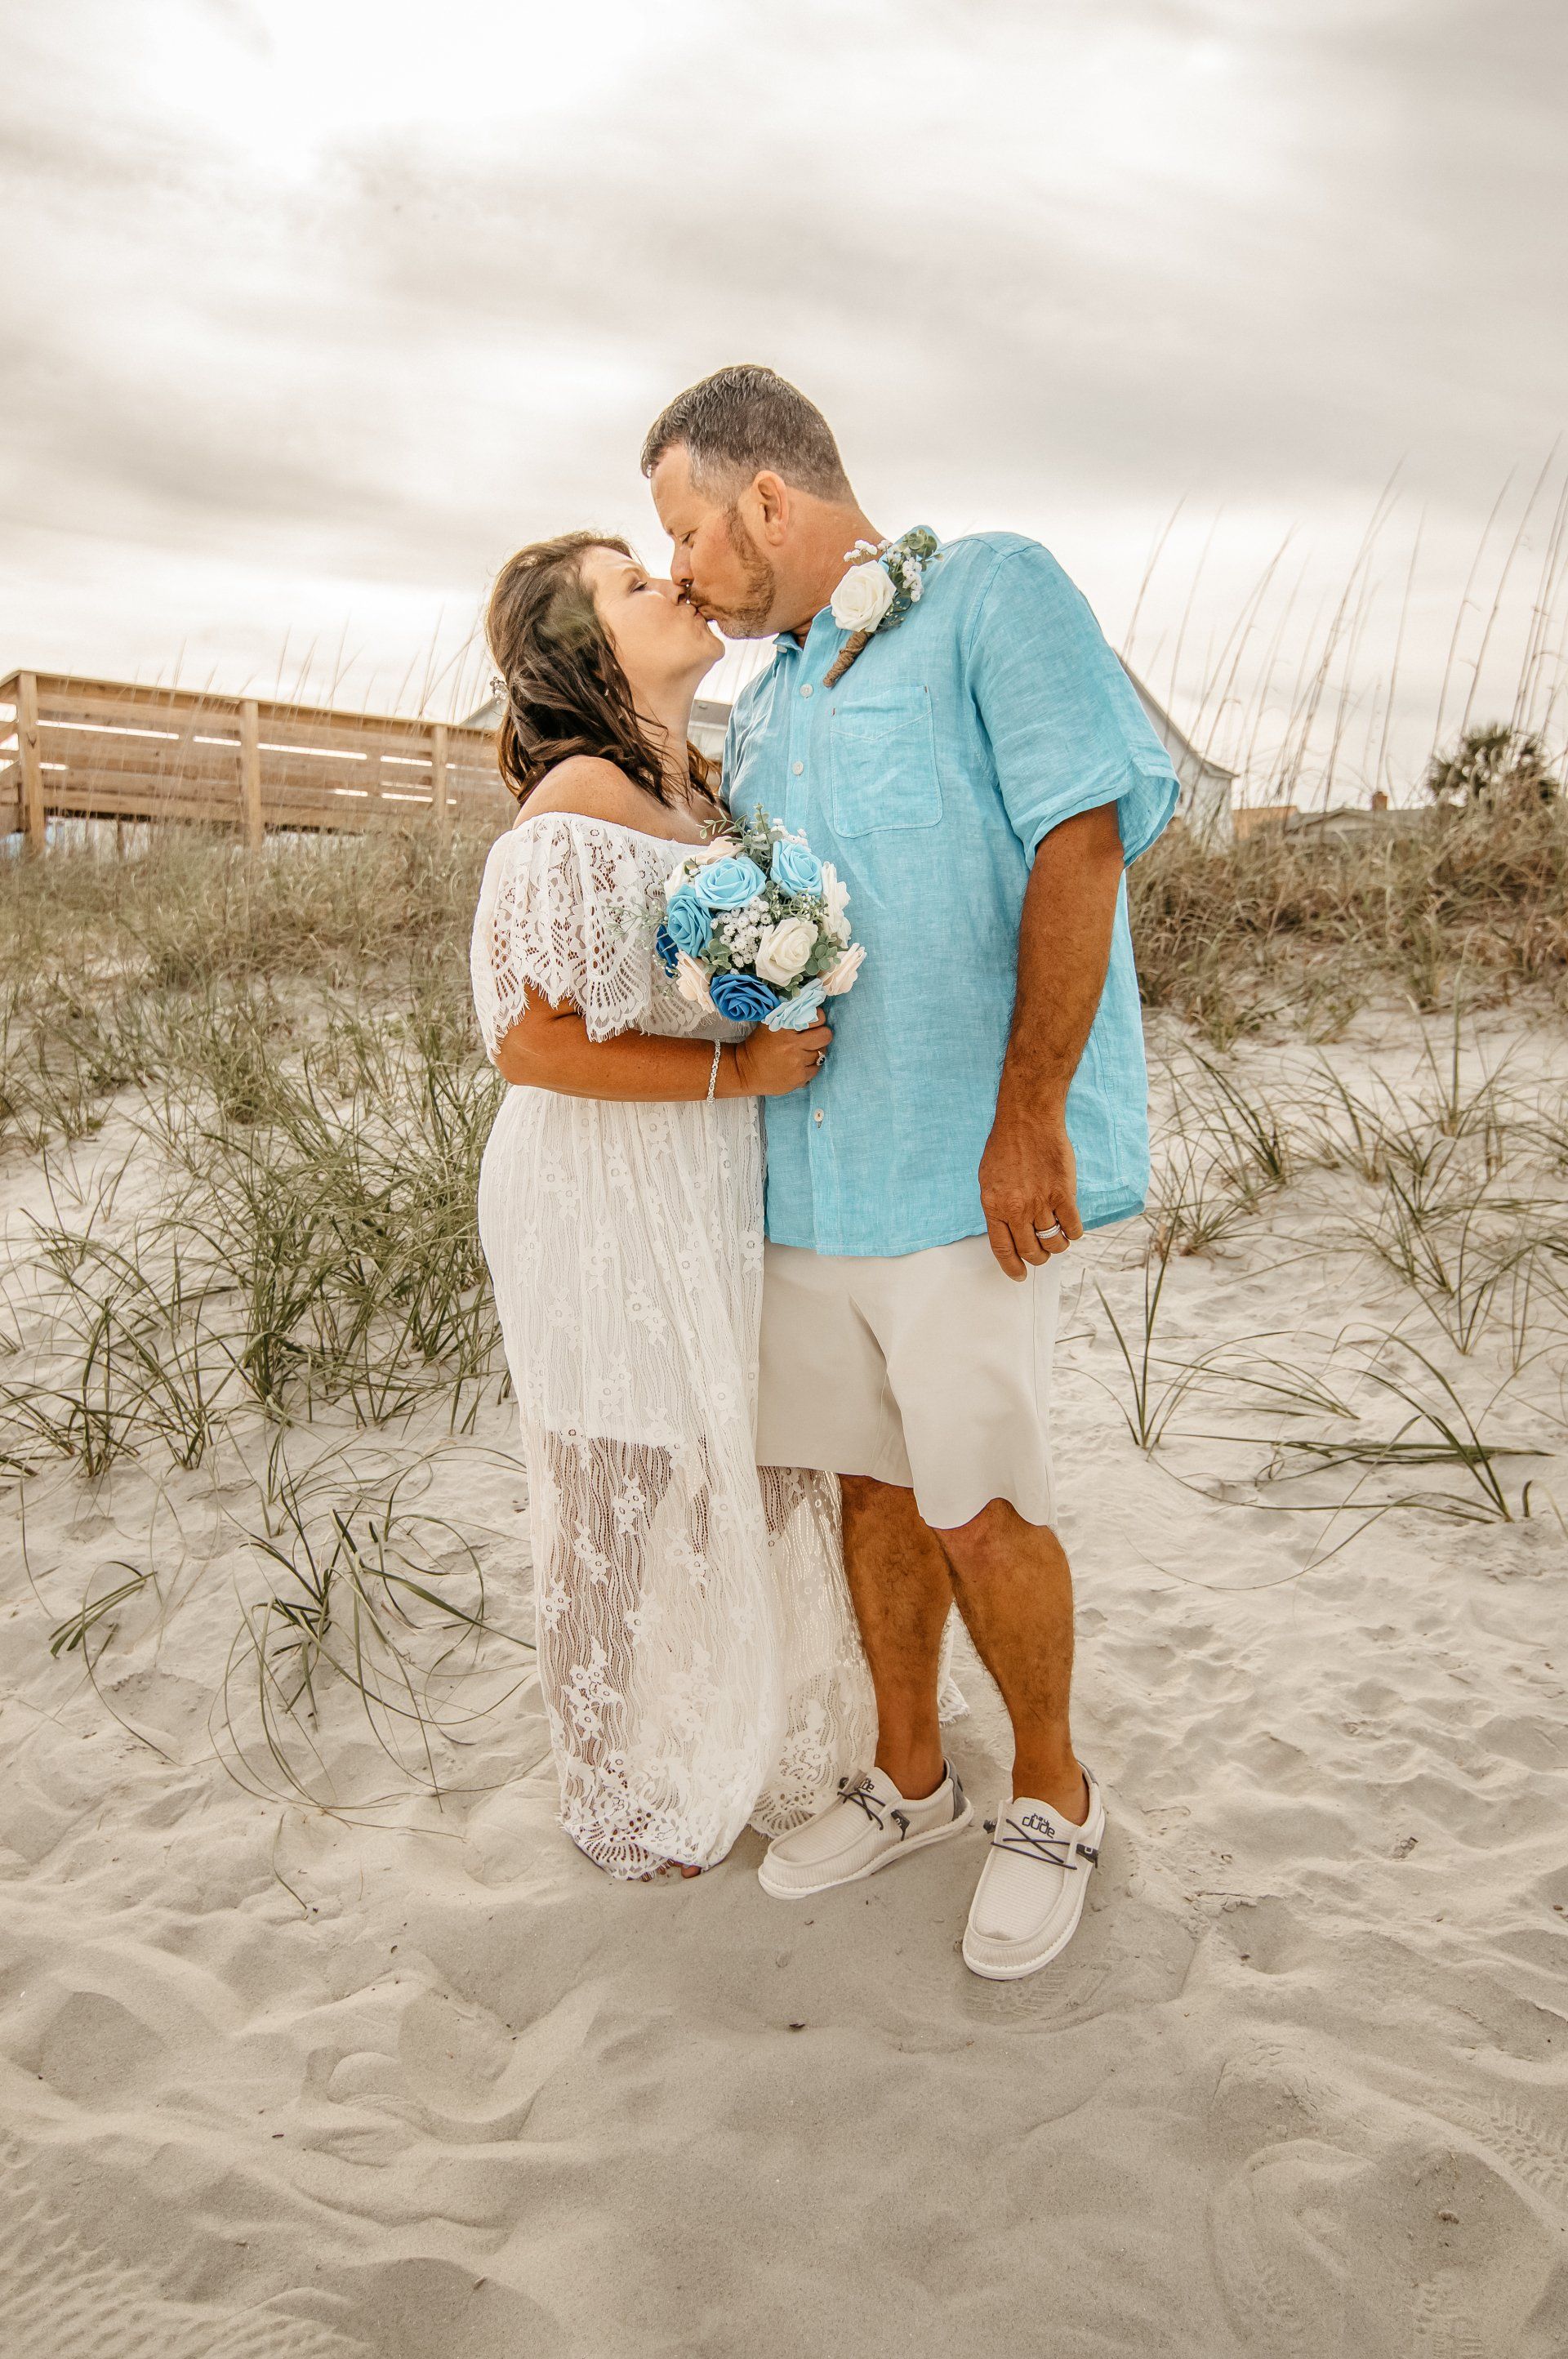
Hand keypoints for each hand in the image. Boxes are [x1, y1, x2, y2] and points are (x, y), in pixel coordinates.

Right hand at [733, 1011, 832, 1097]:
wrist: (744, 1071)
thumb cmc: (758, 1045)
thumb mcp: (769, 1024)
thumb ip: (787, 1015)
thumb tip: (809, 1005)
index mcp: (785, 1028)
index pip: (817, 1017)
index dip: (818, 1018)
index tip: (813, 1022)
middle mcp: (792, 1045)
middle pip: (825, 1035)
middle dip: (822, 1034)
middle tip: (815, 1037)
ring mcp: (797, 1063)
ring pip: (822, 1053)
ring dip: (815, 1051)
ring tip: (803, 1051)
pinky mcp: (799, 1078)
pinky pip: (816, 1069)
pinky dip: (810, 1066)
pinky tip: (800, 1064)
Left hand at [978, 1100, 1081, 1279]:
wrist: (1028, 1120)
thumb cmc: (1006, 1145)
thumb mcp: (988, 1180)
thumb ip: (997, 1207)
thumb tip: (1006, 1230)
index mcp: (994, 1207)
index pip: (1003, 1249)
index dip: (1012, 1267)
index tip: (1020, 1275)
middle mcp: (1017, 1210)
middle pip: (1031, 1250)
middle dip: (1038, 1257)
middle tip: (1043, 1252)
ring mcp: (1041, 1203)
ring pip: (1053, 1243)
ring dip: (1057, 1245)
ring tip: (1058, 1238)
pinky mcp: (1063, 1194)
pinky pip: (1072, 1228)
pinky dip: (1073, 1233)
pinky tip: (1071, 1227)